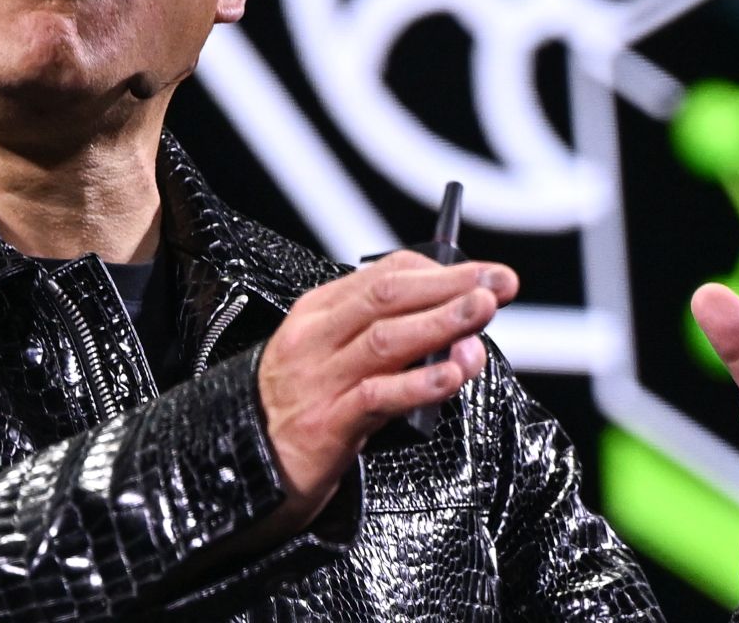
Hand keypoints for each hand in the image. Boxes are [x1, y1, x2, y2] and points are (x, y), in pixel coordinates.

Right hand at [257, 252, 519, 526]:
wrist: (240, 469)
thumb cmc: (298, 412)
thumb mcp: (333, 362)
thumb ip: (385, 344)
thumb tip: (459, 333)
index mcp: (317, 314)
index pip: (382, 275)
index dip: (439, 269)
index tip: (483, 273)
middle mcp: (315, 338)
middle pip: (388, 297)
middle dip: (450, 285)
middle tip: (499, 283)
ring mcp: (318, 380)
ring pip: (387, 339)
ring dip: (442, 322)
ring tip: (483, 313)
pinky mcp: (325, 424)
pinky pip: (378, 397)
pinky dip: (419, 383)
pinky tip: (452, 374)